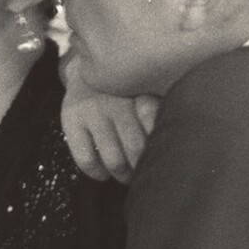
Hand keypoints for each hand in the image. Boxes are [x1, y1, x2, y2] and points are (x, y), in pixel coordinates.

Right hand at [61, 55, 158, 182]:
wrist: (86, 71)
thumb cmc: (126, 91)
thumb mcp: (147, 90)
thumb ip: (161, 112)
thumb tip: (176, 145)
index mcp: (142, 91)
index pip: (157, 124)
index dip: (161, 145)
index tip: (164, 156)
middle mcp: (118, 99)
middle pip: (138, 148)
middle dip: (142, 168)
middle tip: (145, 174)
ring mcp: (94, 110)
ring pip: (114, 159)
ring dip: (123, 175)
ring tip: (127, 177)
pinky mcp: (72, 120)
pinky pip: (87, 159)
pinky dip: (98, 173)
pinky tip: (103, 173)